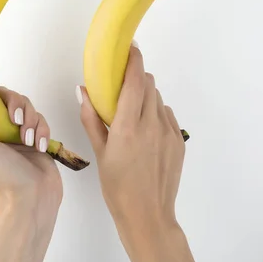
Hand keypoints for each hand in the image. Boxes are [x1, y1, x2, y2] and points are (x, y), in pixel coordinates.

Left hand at [0, 68, 61, 261]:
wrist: (32, 195)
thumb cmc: (1, 175)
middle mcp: (0, 126)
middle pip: (10, 96)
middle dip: (16, 105)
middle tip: (15, 121)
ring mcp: (20, 131)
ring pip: (29, 107)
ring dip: (31, 121)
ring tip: (27, 140)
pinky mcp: (38, 136)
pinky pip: (43, 120)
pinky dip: (42, 131)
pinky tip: (39, 146)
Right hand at [76, 45, 195, 261]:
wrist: (148, 214)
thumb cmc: (117, 187)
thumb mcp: (100, 152)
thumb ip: (91, 118)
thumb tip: (83, 91)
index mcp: (128, 127)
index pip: (135, 82)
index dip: (134, 60)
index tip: (130, 47)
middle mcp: (151, 125)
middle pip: (149, 85)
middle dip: (136, 79)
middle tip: (122, 86)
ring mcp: (169, 133)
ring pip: (158, 99)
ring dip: (145, 96)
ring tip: (132, 113)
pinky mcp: (179, 141)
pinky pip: (166, 115)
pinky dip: (155, 113)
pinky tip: (145, 130)